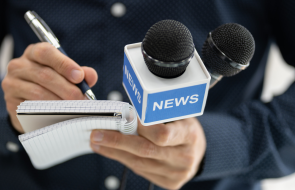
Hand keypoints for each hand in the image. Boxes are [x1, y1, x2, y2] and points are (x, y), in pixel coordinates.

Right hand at [2, 42, 97, 132]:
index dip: (64, 64)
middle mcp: (19, 65)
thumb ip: (79, 74)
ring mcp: (12, 84)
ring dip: (59, 102)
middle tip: (82, 100)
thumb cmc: (51, 85)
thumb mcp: (65, 75)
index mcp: (34, 53)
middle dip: (67, 88)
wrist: (31, 105)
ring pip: (38, 93)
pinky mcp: (11, 102)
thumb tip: (90, 76)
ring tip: (74, 109)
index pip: (46, 52)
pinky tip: (60, 115)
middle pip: (44, 75)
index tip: (79, 77)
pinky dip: (48, 112)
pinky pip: (31, 108)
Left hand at [90, 118, 205, 188]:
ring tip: (98, 143)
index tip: (123, 118)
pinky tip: (112, 152)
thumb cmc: (184, 128)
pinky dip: (124, 160)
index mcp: (189, 135)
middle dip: (117, 142)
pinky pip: (141, 171)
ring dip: (115, 152)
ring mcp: (177, 173)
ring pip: (139, 163)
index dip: (141, 127)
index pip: (162, 134)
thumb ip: (157, 114)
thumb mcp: (178, 114)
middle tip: (97, 134)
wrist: (197, 152)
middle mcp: (184, 157)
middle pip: (145, 151)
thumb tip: (127, 111)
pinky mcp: (169, 183)